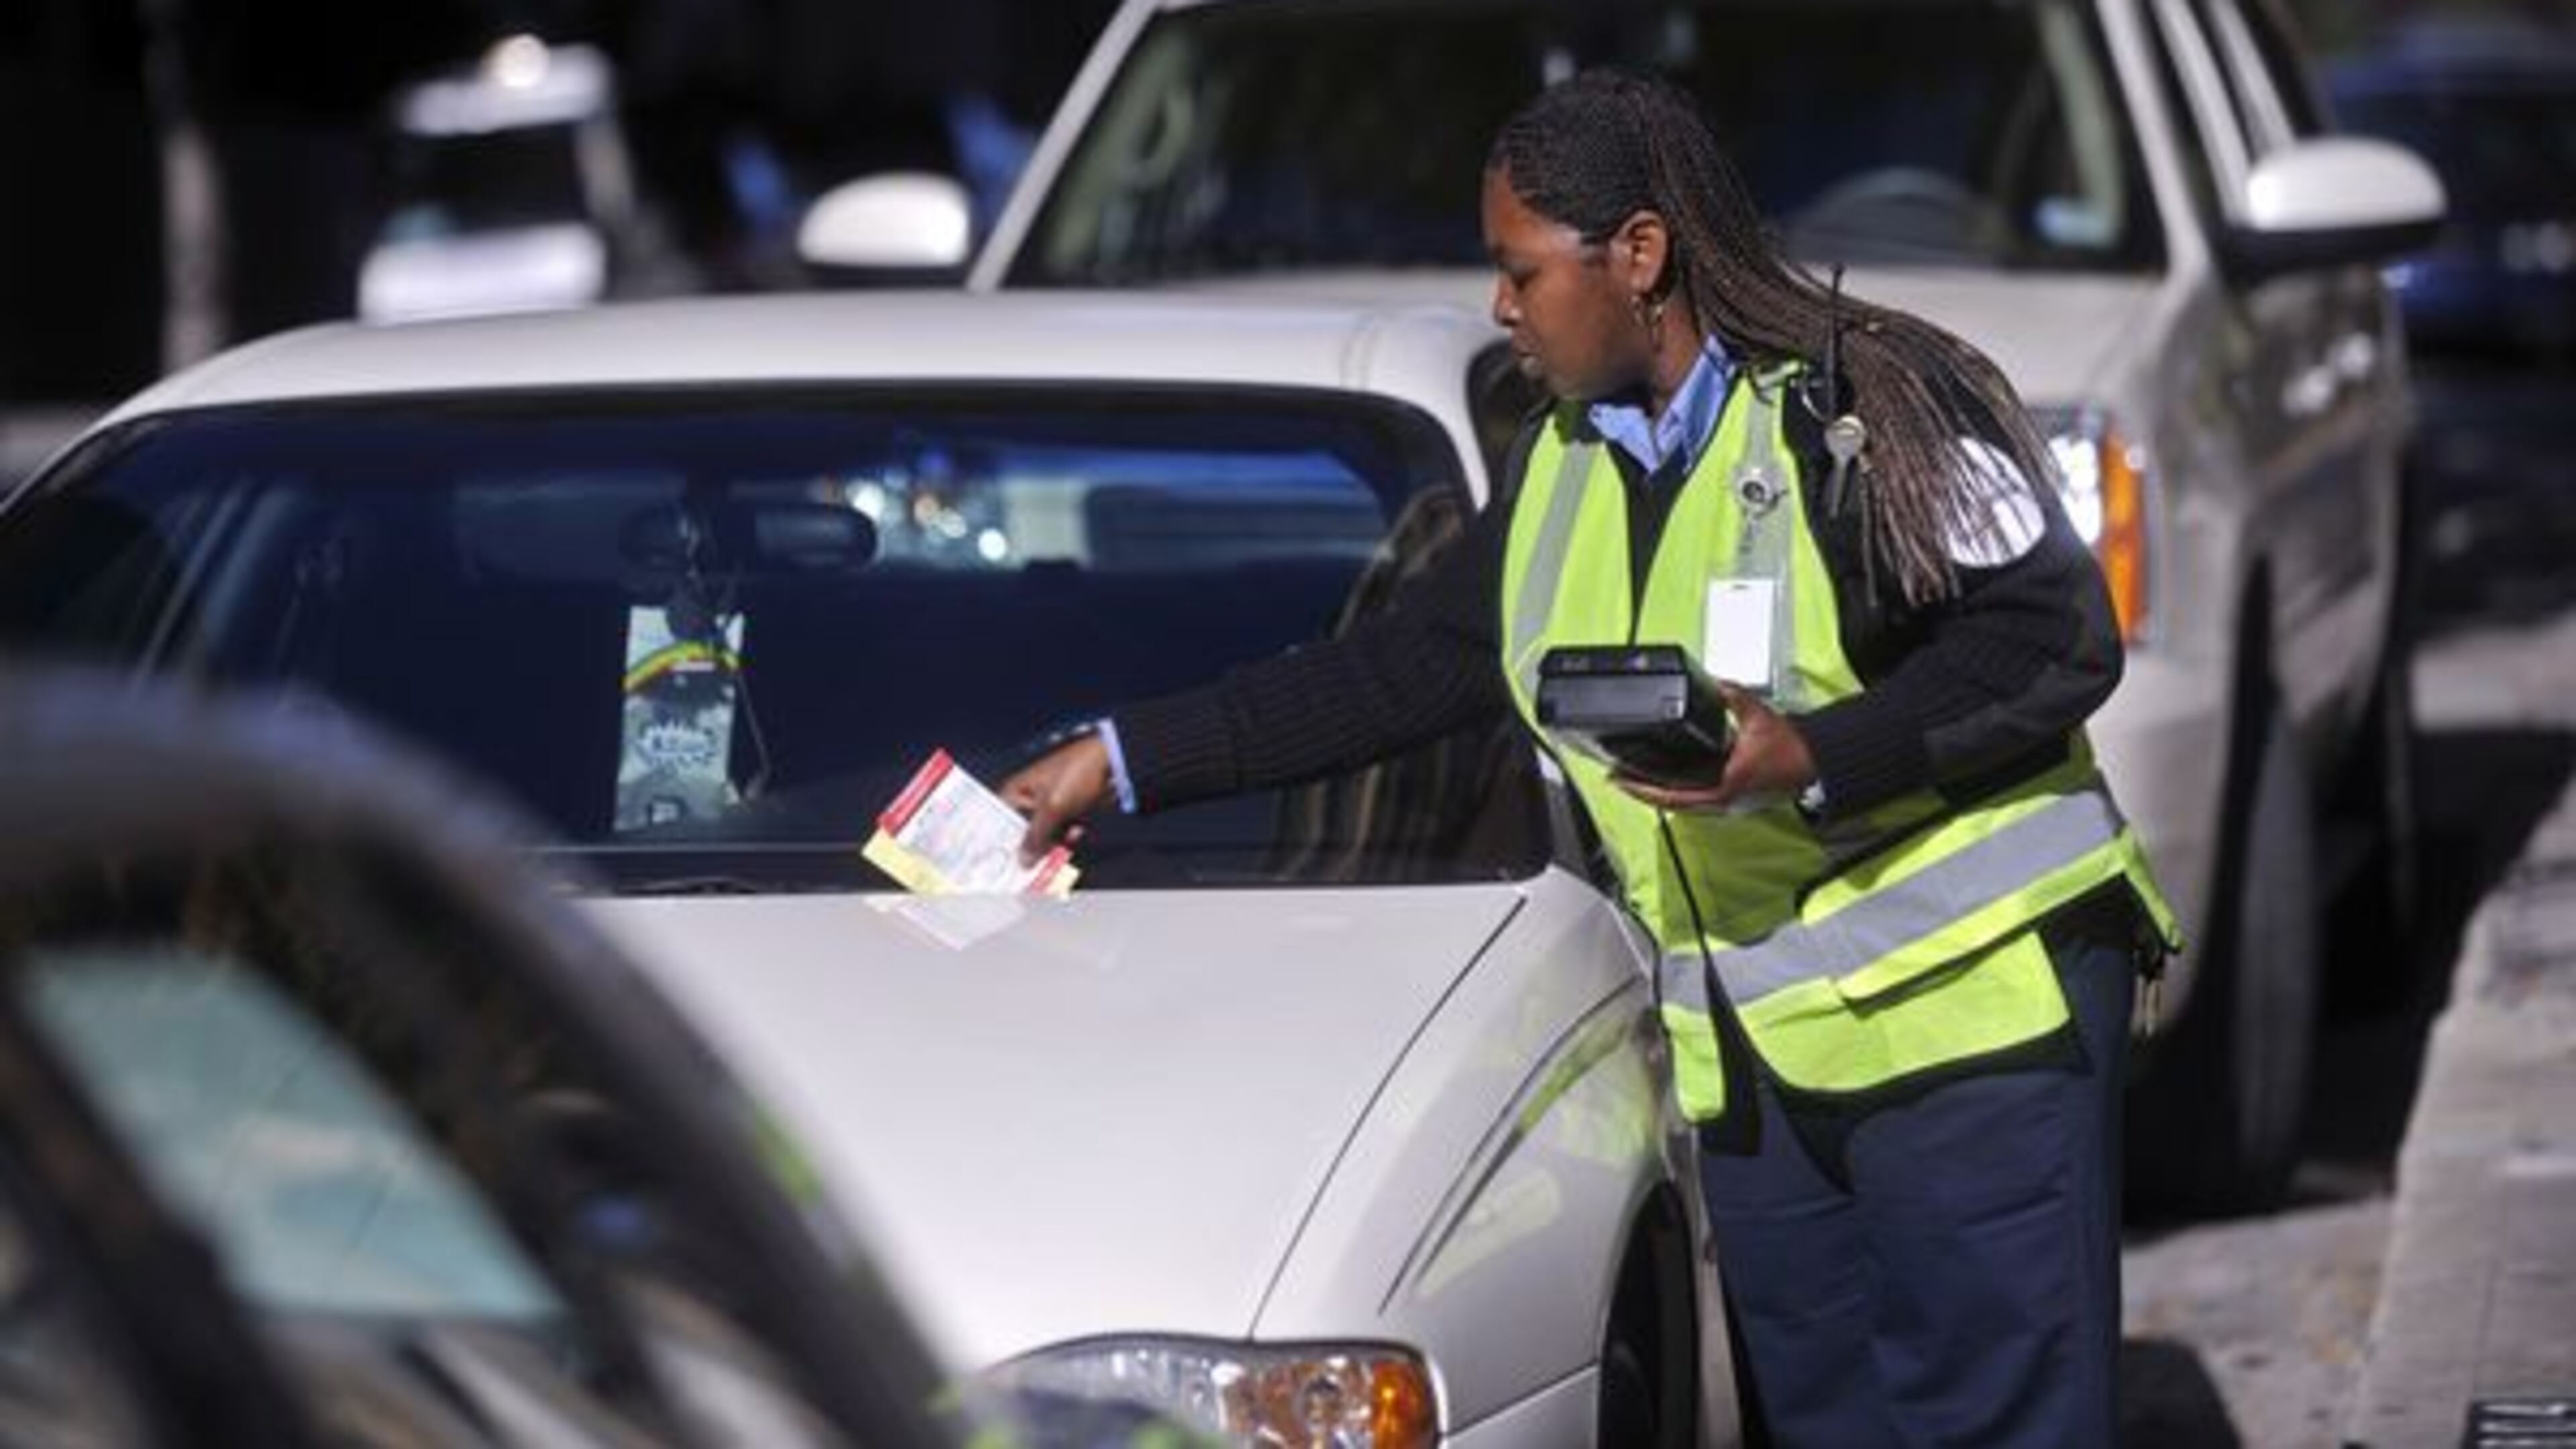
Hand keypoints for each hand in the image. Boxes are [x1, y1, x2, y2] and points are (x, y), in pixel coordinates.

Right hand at [1001, 734, 1113, 864]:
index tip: (1006, 863)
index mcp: (1016, 791)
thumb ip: (1035, 836)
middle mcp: (1028, 800)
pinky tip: (1078, 829)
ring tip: (1066, 836)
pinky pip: (1061, 833)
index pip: (1000, 823)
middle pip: (1022, 834)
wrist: (1111, 764)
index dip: (1002, 843)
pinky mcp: (1066, 812)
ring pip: (1044, 837)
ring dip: (1055, 842)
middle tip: (1039, 860)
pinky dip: (1069, 835)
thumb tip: (1023, 860)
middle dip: (1033, 847)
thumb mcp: (1052, 807)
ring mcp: (1049, 806)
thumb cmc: (1076, 775)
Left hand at [1612, 683, 1817, 812]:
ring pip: (1682, 804)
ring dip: (1656, 793)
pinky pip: (1695, 799)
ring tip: (1632, 779)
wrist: (1814, 762)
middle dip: (1641, 791)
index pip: (1673, 795)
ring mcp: (1726, 803)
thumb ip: (1732, 697)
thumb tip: (1714, 684)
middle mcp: (1722, 801)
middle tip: (1617, 778)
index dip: (1643, 789)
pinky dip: (1675, 792)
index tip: (1620, 780)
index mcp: (1724, 787)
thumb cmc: (1791, 748)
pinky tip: (1664, 781)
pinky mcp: (1730, 798)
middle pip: (1670, 804)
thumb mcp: (1757, 716)